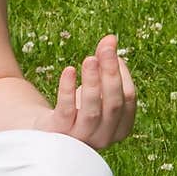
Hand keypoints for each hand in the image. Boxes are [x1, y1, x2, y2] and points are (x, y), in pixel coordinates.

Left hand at [42, 34, 135, 149]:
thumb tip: (111, 38)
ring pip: (92, 109)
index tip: (110, 49)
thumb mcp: (95, 87)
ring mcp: (82, 137)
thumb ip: (105, 64)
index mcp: (120, 127)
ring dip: (92, 82)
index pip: (129, 97)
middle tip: (106, 48)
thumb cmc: (78, 106)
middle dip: (111, 73)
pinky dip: (68, 89)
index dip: (121, 72)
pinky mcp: (60, 132)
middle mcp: (104, 137)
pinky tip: (69, 70)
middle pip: (113, 103)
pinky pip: (66, 110)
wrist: (48, 129)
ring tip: (89, 59)